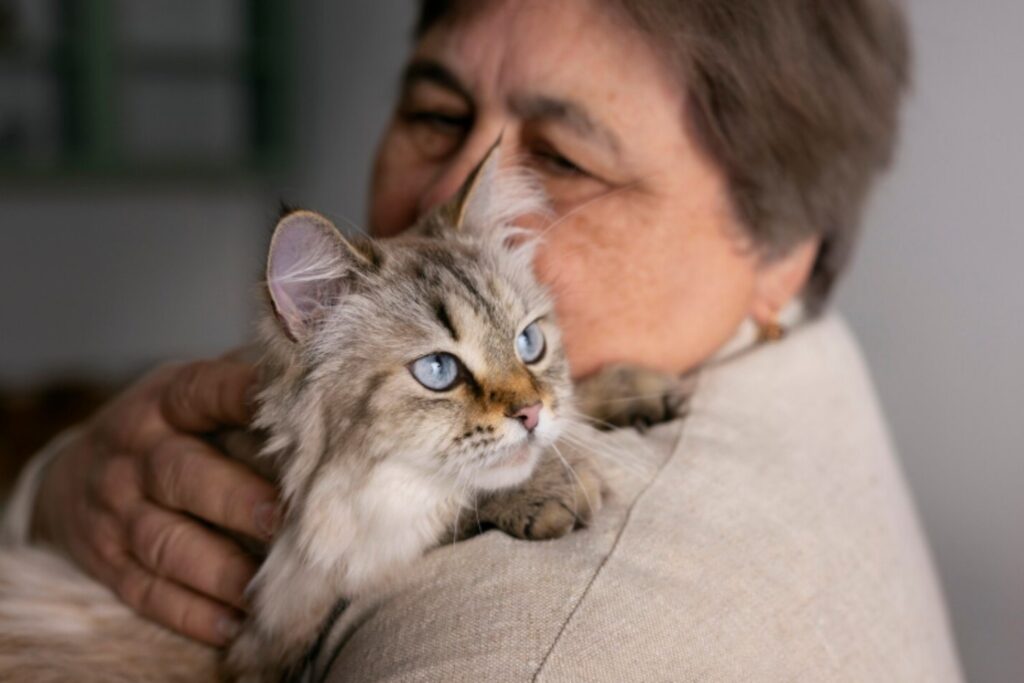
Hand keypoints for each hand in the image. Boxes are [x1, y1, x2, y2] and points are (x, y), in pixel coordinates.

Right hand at [31, 359, 278, 646]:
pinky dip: (191, 613)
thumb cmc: (166, 429)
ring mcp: (116, 509)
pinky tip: (233, 625)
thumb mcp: (190, 394)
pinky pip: (147, 591)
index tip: (290, 410)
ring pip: (165, 542)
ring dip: (218, 569)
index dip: (242, 396)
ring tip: (263, 589)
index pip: (202, 391)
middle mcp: (135, 452)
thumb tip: (318, 376)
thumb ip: (244, 387)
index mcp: (164, 401)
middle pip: (182, 474)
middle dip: (235, 499)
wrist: (70, 478)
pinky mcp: (108, 561)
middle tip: (284, 519)